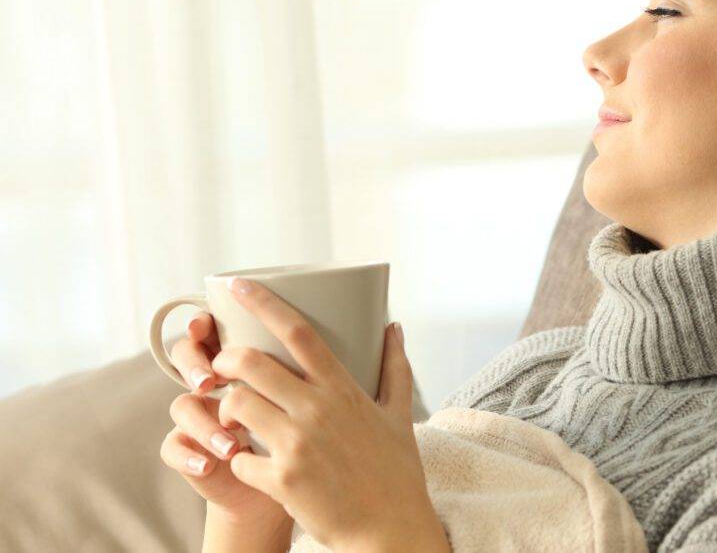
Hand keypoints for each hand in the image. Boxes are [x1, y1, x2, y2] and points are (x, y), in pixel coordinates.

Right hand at [159, 312, 292, 526]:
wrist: (288, 483)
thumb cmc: (308, 433)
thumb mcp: (305, 397)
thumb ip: (294, 368)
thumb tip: (300, 341)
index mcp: (242, 360)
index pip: (212, 329)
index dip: (202, 322)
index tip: (206, 324)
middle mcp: (215, 383)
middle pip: (186, 357)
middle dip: (195, 366)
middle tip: (210, 382)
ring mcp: (199, 416)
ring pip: (181, 405)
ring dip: (204, 423)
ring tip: (231, 445)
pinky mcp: (188, 451)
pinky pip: (172, 448)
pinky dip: (190, 456)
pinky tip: (208, 466)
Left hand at [209, 277, 447, 551]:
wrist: (390, 529)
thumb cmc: (395, 471)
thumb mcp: (399, 413)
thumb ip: (395, 366)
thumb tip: (394, 326)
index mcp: (342, 389)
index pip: (298, 331)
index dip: (263, 302)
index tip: (237, 284)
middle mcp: (317, 410)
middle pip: (250, 363)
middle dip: (225, 360)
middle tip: (222, 367)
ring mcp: (297, 445)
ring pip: (235, 405)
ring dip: (225, 408)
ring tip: (232, 417)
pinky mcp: (281, 480)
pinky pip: (237, 459)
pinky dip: (236, 460)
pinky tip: (249, 464)